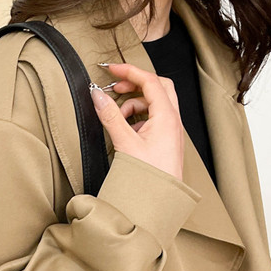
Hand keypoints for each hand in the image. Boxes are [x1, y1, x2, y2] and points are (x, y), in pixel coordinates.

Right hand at [90, 62, 183, 181]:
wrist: (160, 201)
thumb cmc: (149, 177)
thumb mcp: (125, 143)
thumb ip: (110, 117)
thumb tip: (97, 96)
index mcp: (167, 117)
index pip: (150, 81)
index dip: (129, 71)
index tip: (111, 69)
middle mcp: (173, 121)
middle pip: (158, 87)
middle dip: (135, 84)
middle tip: (116, 88)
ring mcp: (171, 131)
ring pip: (155, 104)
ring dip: (135, 104)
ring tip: (118, 116)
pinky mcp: (167, 142)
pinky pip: (154, 120)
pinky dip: (139, 118)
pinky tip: (127, 131)